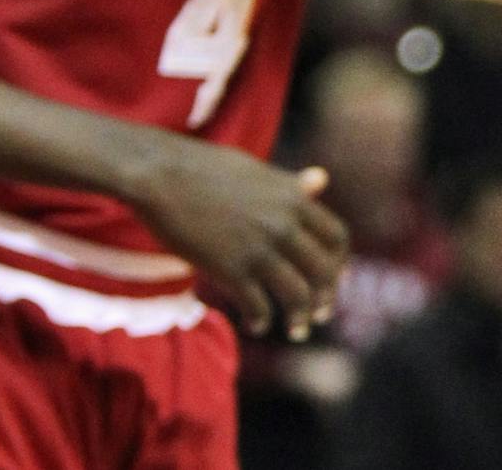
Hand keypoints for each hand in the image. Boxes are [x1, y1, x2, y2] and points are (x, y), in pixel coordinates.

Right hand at [125, 133, 348, 338]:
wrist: (162, 174)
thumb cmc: (207, 168)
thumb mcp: (260, 172)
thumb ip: (292, 185)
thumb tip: (322, 179)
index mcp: (295, 199)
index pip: (336, 237)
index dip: (339, 263)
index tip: (334, 279)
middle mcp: (285, 224)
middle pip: (323, 270)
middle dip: (325, 298)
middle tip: (320, 316)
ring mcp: (259, 248)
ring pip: (297, 294)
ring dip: (300, 319)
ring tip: (296, 331)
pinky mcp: (230, 269)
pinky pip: (258, 305)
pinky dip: (260, 320)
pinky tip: (256, 324)